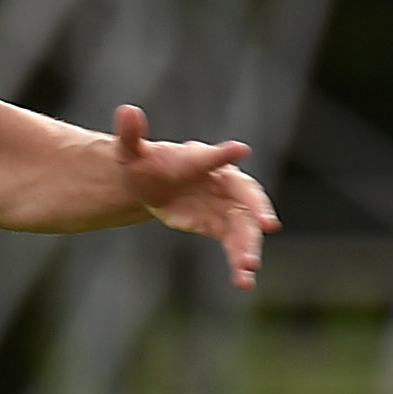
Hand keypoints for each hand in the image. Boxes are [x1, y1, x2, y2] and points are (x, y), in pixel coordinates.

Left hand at [113, 104, 277, 289]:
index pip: (214, 157)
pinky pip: (235, 245)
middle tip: (267, 225)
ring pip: (245, 226)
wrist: (150, 184)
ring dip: (249, 246)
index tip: (239, 150)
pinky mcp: (221, 226)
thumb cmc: (144, 163)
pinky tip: (243, 282)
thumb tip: (126, 111)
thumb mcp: (130, 151)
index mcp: (201, 159)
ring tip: (248, 269)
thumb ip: (130, 134)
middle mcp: (222, 182)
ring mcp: (225, 206)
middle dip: (257, 209)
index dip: (224, 154)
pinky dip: (240, 262)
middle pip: (246, 195)